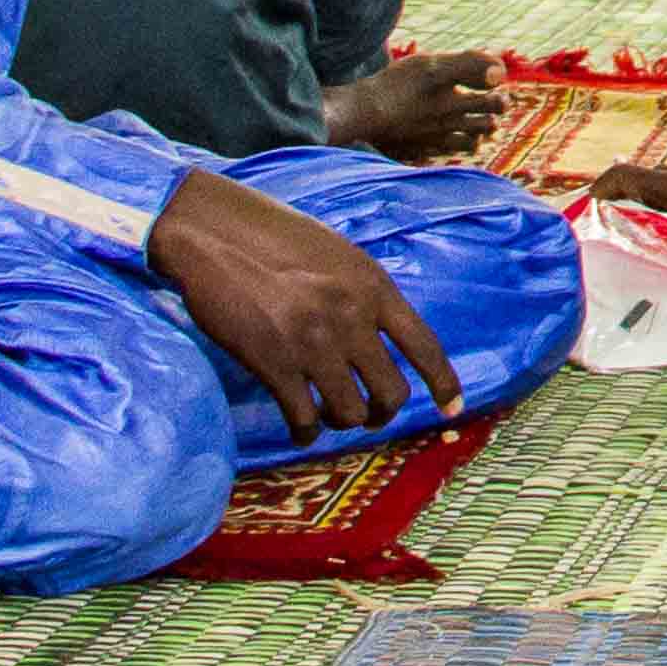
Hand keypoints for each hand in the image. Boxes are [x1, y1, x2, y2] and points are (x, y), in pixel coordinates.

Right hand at [150, 165, 460, 443]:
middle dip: (382, 413)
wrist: (215, 234)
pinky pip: (304, 418)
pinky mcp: (274, 363)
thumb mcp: (338, 255)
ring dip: (343, 422)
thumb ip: (363, 294)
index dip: (443, 382)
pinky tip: (301, 427)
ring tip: (329, 415)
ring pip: (349, 411)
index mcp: (373, 287)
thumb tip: (379, 334)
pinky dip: (306, 431)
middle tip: (367, 415)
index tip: (451, 409)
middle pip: (391, 392)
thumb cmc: (274, 238)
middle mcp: (352, 318)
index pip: (424, 346)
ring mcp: (313, 343)